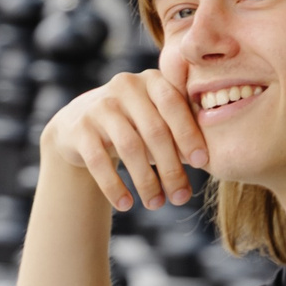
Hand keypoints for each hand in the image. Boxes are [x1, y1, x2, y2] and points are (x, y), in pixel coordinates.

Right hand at [40, 69, 211, 212]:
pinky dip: (114, 186)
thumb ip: (181, 126)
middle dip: (170, 168)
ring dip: (146, 181)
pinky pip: (99, 161)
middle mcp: (125, 86)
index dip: (189, 134)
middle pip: (154, 131)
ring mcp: (100, 106)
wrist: (79, 124)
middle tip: (181, 197)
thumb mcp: (157, 116)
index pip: (174, 105)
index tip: (202, 163)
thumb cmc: (133, 124)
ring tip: (156, 204)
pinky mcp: (79, 128)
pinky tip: (126, 205)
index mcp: (152, 80)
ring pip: (129, 148)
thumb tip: (206, 160)